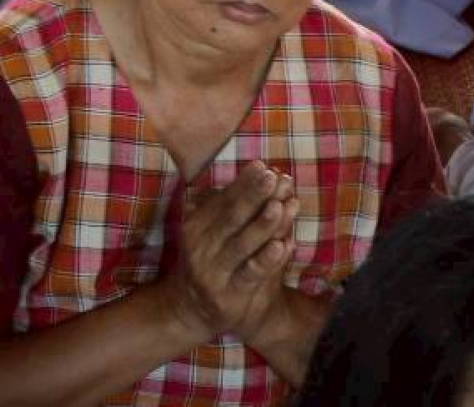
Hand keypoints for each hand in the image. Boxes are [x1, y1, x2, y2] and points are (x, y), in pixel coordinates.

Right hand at [167, 163, 296, 342]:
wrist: (190, 308)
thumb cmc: (211, 261)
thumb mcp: (213, 231)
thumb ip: (234, 208)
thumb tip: (263, 175)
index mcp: (198, 224)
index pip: (224, 198)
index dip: (244, 182)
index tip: (263, 165)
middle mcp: (201, 244)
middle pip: (231, 216)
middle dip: (253, 196)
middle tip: (273, 177)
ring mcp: (213, 270)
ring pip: (242, 244)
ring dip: (263, 225)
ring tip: (280, 205)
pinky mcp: (228, 294)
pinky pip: (250, 274)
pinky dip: (267, 260)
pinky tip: (283, 246)